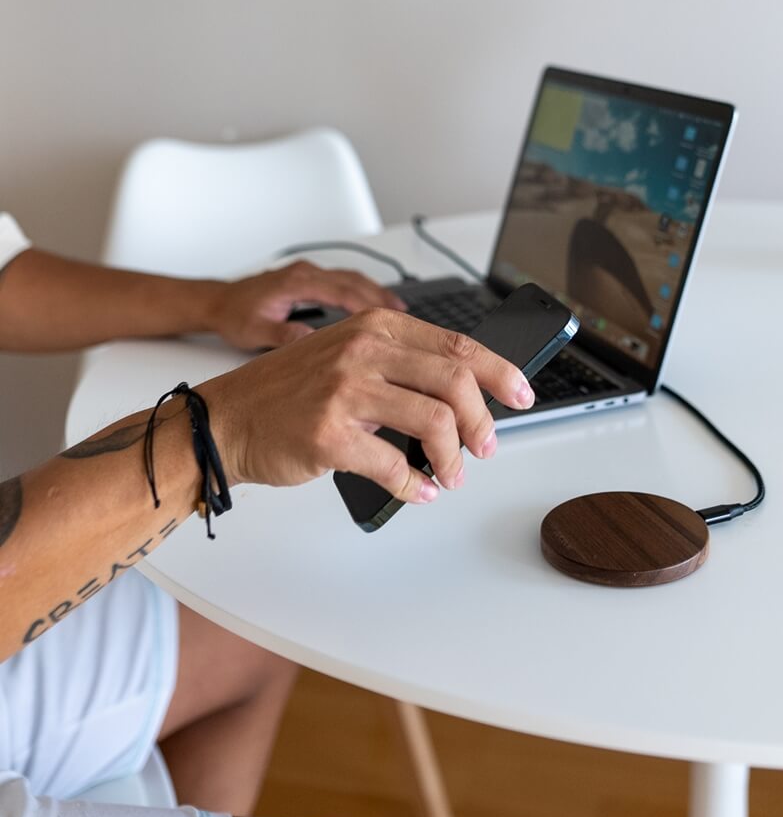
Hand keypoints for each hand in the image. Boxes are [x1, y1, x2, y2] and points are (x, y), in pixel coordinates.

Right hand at [201, 308, 535, 502]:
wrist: (227, 419)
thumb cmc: (290, 392)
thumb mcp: (349, 355)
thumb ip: (403, 365)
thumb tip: (466, 396)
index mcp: (376, 325)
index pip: (457, 344)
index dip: (500, 372)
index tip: (522, 395)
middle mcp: (363, 350)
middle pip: (456, 382)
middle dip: (483, 422)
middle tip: (487, 446)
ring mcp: (345, 391)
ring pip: (435, 423)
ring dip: (453, 459)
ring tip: (450, 475)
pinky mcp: (329, 434)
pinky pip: (394, 465)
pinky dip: (415, 485)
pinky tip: (417, 491)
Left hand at [205, 260, 406, 349]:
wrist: (218, 301)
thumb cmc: (234, 315)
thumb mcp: (254, 331)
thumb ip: (282, 334)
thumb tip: (311, 341)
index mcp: (295, 282)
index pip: (340, 290)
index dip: (367, 304)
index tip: (389, 318)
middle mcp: (306, 273)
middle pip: (353, 280)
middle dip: (381, 297)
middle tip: (407, 316)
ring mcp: (309, 273)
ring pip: (352, 278)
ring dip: (376, 293)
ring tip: (401, 312)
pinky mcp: (310, 278)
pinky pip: (344, 281)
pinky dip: (363, 292)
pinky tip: (375, 306)